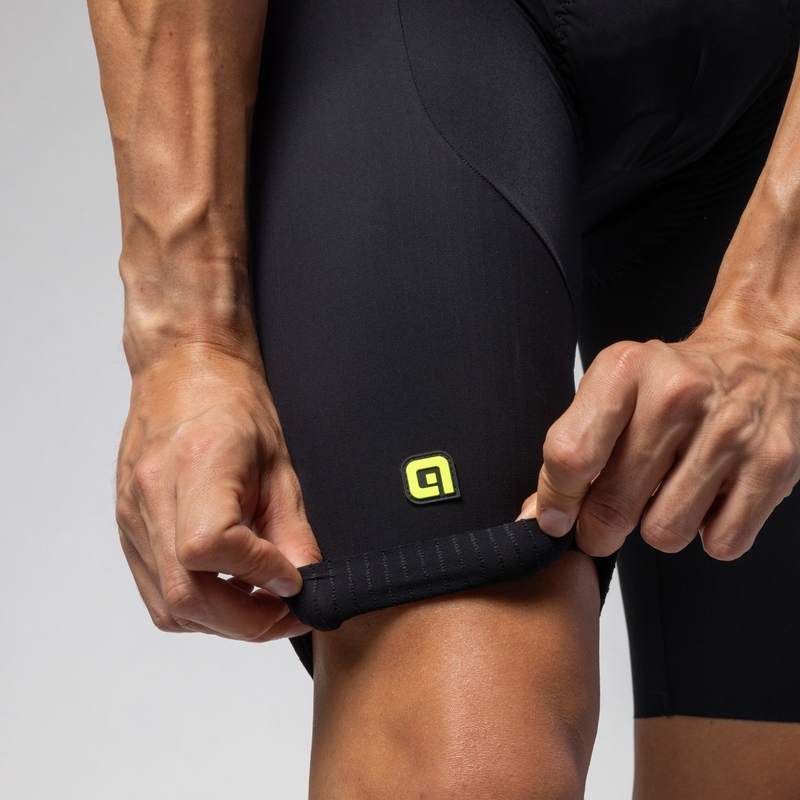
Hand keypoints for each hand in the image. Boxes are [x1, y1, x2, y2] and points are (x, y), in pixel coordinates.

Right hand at [115, 343, 322, 640]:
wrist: (183, 372)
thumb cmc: (232, 404)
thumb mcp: (279, 462)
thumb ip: (292, 529)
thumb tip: (304, 583)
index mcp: (194, 466)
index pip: (211, 546)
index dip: (258, 574)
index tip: (293, 579)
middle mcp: (152, 496)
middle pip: (185, 595)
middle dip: (246, 621)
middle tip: (288, 613)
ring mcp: (132, 517)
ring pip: (169, 607)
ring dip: (223, 623)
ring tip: (263, 605)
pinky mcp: (128, 531)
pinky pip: (158, 593)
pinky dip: (199, 608)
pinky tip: (230, 592)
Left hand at [517, 320, 799, 558]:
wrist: (761, 353)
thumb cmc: (676, 379)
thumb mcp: (614, 389)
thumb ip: (575, 447)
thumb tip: (542, 516)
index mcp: (626, 370)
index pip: (571, 454)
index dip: (556, 500)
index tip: (556, 518)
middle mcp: (677, 395)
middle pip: (614, 504)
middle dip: (600, 528)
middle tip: (606, 520)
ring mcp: (730, 430)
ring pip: (665, 533)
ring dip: (659, 528)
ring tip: (666, 496)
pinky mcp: (773, 463)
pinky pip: (721, 542)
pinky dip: (709, 534)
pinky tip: (707, 500)